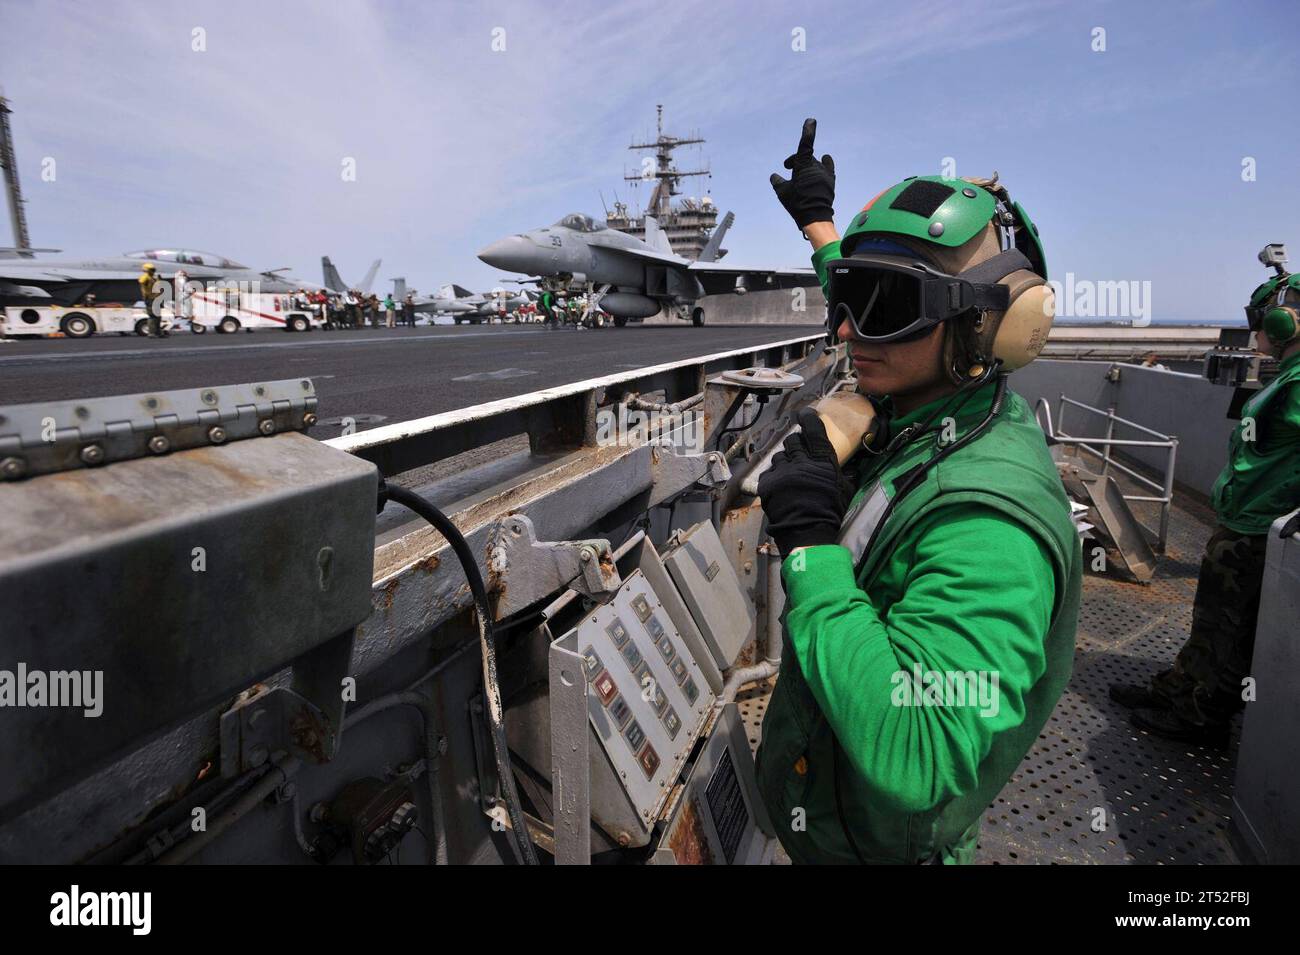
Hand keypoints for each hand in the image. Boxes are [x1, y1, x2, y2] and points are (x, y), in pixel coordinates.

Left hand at [757, 408, 845, 554]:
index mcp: (821, 460)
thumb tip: (852, 468)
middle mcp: (800, 460)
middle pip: (792, 441)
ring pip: (779, 456)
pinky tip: (779, 485)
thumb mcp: (845, 491)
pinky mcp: (767, 483)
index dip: (808, 419)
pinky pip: (769, 472)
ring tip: (789, 473)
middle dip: (795, 444)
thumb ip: (845, 475)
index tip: (805, 415)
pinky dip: (774, 476)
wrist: (807, 531)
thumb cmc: (830, 512)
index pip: (813, 430)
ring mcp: (782, 471)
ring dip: (784, 461)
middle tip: (799, 453)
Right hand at [769, 118, 835, 230]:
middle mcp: (815, 166)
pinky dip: (823, 164)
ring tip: (800, 177)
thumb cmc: (796, 204)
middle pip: (804, 158)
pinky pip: (827, 167)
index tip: (811, 121)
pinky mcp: (830, 180)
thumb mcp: (782, 192)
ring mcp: (824, 173)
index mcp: (803, 166)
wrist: (814, 217)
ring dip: (806, 167)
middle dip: (795, 161)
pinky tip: (823, 161)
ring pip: (814, 163)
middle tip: (786, 167)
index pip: (806, 145)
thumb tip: (774, 176)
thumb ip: (777, 181)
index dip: (808, 131)